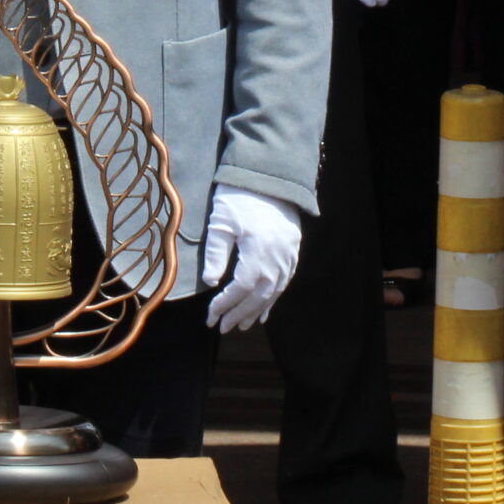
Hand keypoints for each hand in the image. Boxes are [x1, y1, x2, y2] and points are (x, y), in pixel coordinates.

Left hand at [201, 186, 302, 331]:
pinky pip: (285, 280)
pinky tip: (265, 310)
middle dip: (240, 314)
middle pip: (259, 294)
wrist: (269, 175)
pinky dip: (274, 297)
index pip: (241, 287)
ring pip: (274, 291)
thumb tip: (211, 282)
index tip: (210, 316)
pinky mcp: (293, 249)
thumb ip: (216, 253)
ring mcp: (288, 254)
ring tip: (243, 325)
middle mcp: (277, 256)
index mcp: (258, 249)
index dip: (225, 304)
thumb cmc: (239, 196)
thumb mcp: (221, 221)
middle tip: (224, 328)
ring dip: (258, 310)